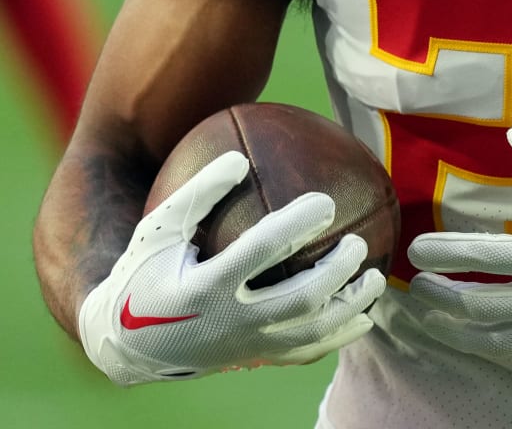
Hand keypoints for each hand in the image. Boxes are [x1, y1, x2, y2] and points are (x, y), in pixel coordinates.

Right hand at [78, 151, 385, 384]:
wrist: (128, 343)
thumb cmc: (147, 273)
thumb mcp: (157, 230)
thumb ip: (197, 194)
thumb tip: (238, 158)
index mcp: (204, 287)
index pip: (261, 252)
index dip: (297, 226)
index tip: (326, 202)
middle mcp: (229, 322)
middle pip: (298, 299)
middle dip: (336, 272)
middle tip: (358, 241)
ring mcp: (245, 347)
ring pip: (310, 333)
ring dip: (349, 306)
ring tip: (376, 277)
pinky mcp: (254, 360)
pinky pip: (305, 353)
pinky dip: (339, 336)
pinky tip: (365, 316)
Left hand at [406, 125, 511, 353]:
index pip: (489, 259)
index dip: (448, 253)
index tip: (416, 247)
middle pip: (479, 305)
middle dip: (439, 294)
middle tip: (412, 279)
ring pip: (491, 335)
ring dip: (452, 325)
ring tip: (425, 311)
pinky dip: (481, 338)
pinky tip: (465, 329)